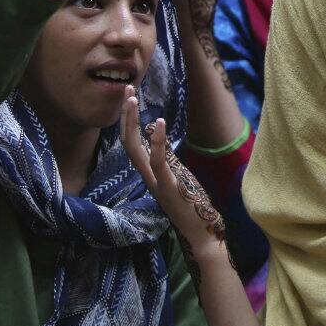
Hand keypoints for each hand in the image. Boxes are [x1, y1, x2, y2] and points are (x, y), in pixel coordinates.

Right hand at [119, 88, 227, 255]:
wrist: (201, 234)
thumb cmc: (192, 206)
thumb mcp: (177, 178)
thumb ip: (166, 160)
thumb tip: (160, 139)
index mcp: (150, 175)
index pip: (131, 145)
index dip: (127, 122)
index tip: (129, 99)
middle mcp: (148, 178)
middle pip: (127, 143)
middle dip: (124, 116)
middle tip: (126, 91)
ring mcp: (156, 183)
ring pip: (135, 150)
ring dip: (131, 123)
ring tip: (132, 99)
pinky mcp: (168, 187)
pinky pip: (157, 162)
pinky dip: (156, 142)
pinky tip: (158, 123)